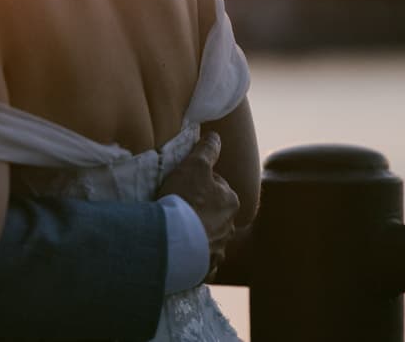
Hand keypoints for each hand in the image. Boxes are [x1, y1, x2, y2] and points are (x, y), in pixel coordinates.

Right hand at [156, 131, 238, 278]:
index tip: (183, 186)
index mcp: (230, 201)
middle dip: (202, 211)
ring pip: (210, 237)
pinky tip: (181, 251)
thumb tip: (216, 136)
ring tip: (177, 229)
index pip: (217, 187)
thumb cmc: (185, 198)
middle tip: (179, 207)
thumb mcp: (194, 165)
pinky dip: (195, 257)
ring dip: (198, 234)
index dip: (199, 184)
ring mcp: (219, 249)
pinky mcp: (207, 268)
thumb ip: (207, 150)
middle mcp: (230, 226)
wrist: (174, 239)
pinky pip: (202, 261)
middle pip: (215, 213)